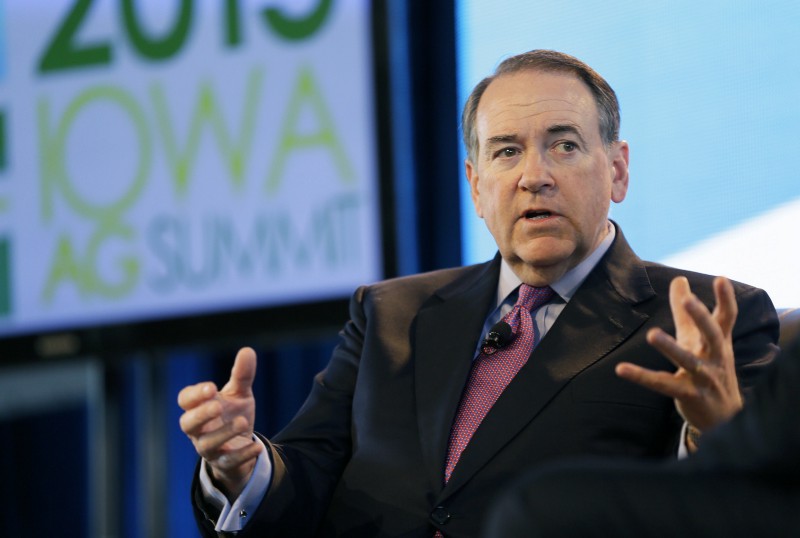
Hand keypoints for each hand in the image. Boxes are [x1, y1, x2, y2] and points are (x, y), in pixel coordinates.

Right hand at [178, 347, 261, 498]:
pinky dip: (242, 454)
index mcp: (199, 408)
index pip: (185, 400)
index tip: (211, 388)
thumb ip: (242, 375)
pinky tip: (256, 445)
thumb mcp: (239, 394)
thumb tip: (248, 350)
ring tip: (243, 421)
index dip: (194, 395)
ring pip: (206, 445)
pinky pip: (228, 462)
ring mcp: (209, 448)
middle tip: (217, 406)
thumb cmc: (233, 414)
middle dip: (200, 415)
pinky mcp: (224, 463)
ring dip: (223, 433)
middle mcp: (199, 429)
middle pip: (187, 424)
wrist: (242, 445)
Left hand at [616, 276, 742, 433]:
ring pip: (688, 361)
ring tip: (652, 334)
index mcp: (719, 342)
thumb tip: (679, 278)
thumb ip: (686, 311)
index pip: (726, 318)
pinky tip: (621, 369)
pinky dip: (641, 376)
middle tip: (688, 300)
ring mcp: (704, 378)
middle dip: (701, 318)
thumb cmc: (709, 368)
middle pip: (712, 335)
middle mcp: (715, 358)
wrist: (724, 416)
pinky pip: (662, 384)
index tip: (721, 278)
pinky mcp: (688, 395)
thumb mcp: (698, 339)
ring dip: (670, 347)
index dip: (726, 298)